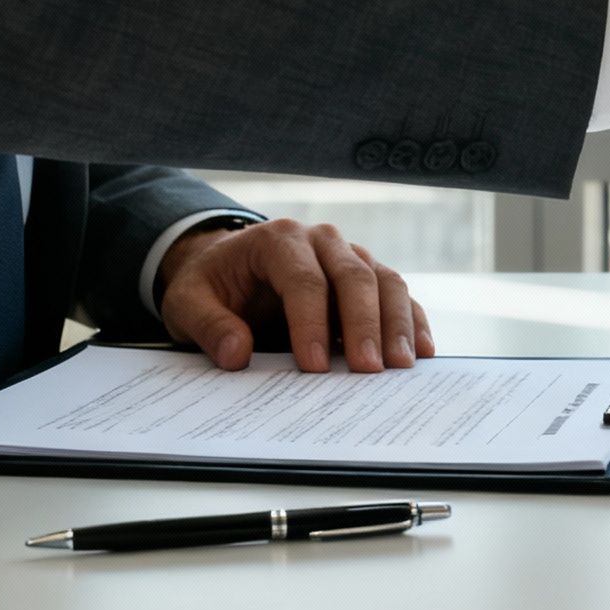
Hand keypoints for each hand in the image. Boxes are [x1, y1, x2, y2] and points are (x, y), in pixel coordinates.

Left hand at [157, 218, 433, 373]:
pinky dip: (413, 320)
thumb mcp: (188, 303)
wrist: (230, 268)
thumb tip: (236, 353)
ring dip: (397, 323)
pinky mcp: (368, 276)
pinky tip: (421, 350)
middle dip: (364, 325)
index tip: (314, 365)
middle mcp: (322, 240)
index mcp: (278, 239)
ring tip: (401, 365)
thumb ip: (208, 325)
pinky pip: (398, 294)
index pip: (304, 280)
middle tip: (368, 369)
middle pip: (354, 276)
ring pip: (385, 282)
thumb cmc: (213, 285)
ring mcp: (351, 255)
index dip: (311, 323)